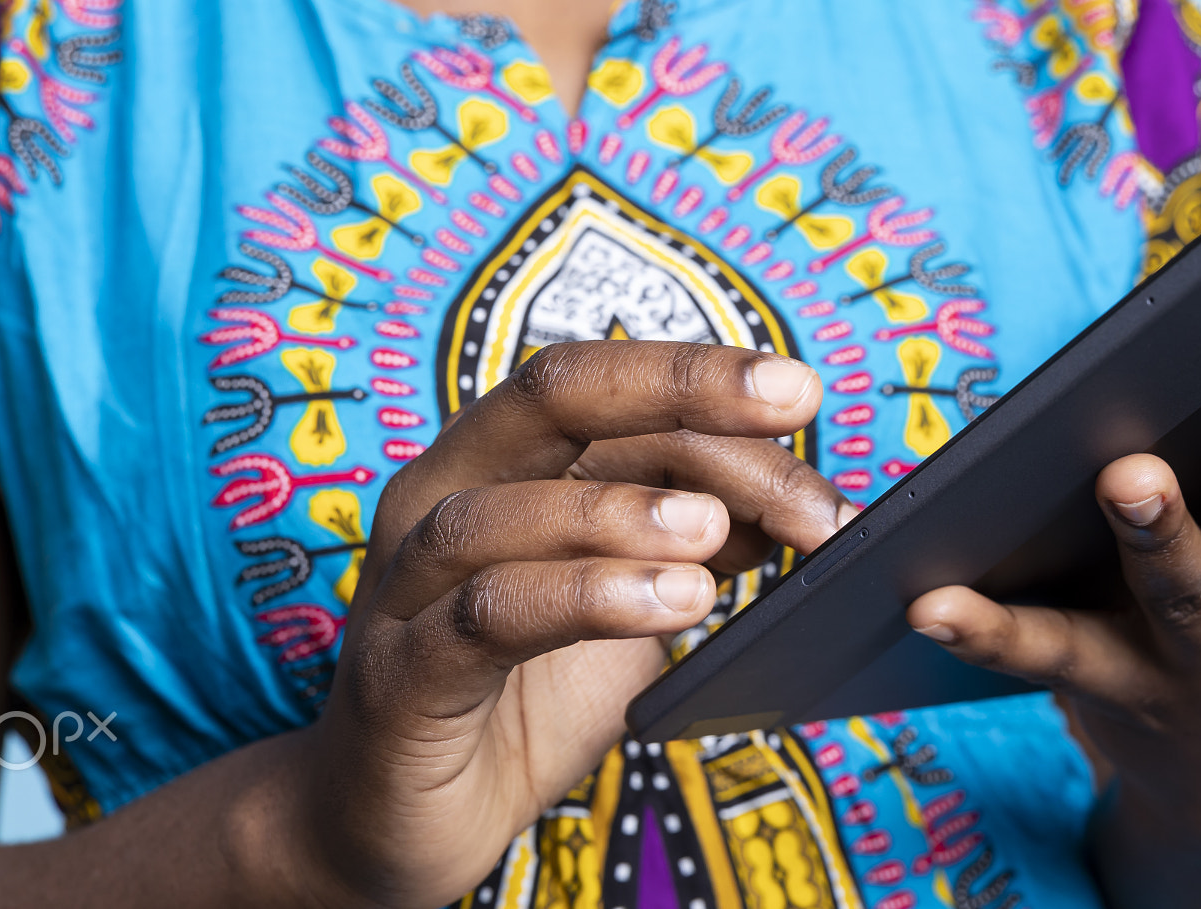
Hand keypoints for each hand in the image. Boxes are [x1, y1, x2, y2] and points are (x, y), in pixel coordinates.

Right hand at [271, 341, 848, 908]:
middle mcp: (443, 494)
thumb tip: (800, 499)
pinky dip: (585, 598)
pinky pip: (486, 618)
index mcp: (500, 460)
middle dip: (680, 388)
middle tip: (789, 408)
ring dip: (625, 511)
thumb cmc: (525, 693)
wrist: (402, 819)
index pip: (605, 385)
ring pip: (504, 511)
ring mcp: (407, 583)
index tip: (802, 394)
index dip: (705, 380)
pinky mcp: (398, 676)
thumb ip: (698, 542)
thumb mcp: (633, 602)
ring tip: (719, 535)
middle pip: (551, 397)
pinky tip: (671, 604)